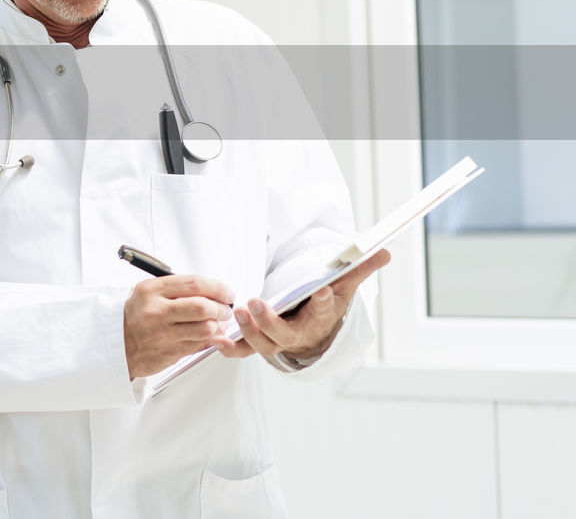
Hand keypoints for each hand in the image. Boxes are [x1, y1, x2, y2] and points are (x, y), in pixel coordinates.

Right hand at [124, 275, 233, 378]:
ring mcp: (162, 334)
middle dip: (221, 308)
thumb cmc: (135, 316)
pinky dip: (211, 339)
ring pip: (205, 328)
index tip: (226, 292)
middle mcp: (156, 311)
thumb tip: (211, 290)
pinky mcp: (169, 352)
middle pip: (202, 307)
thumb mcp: (148, 293)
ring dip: (218, 325)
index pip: (194, 284)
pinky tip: (210, 334)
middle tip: (225, 309)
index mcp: (151, 291)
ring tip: (218, 322)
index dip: (217, 288)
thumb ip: (177, 289)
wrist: (116, 343)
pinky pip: (200, 345)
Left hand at [215, 249, 390, 361]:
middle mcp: (298, 332)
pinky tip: (217, 339)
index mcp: (320, 316)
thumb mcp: (343, 284)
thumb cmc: (325, 302)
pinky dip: (231, 349)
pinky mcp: (258, 343)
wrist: (313, 329)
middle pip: (285, 334)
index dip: (323, 301)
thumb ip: (359, 267)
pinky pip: (244, 351)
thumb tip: (385, 250)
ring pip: (263, 344)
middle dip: (271, 322)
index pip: (323, 309)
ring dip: (249, 332)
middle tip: (257, 302)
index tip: (321, 291)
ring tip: (239, 311)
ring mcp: (276, 340)